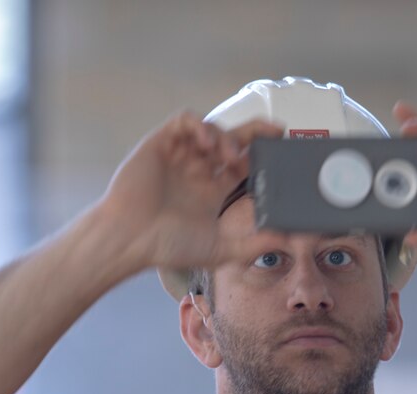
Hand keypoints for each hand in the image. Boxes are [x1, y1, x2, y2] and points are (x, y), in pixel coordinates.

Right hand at [97, 112, 282, 273]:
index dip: (261, 156)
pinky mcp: (160, 144)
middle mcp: (197, 170)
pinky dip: (200, 125)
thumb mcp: (221, 248)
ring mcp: (179, 156)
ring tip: (230, 155)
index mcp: (211, 190)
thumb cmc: (168, 246)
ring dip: (225, 136)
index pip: (243, 164)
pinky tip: (208, 142)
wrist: (130, 239)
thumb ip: (254, 243)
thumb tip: (286, 238)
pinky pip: (184, 122)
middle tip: (277, 130)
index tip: (283, 152)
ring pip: (210, 130)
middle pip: (232, 141)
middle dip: (255, 132)